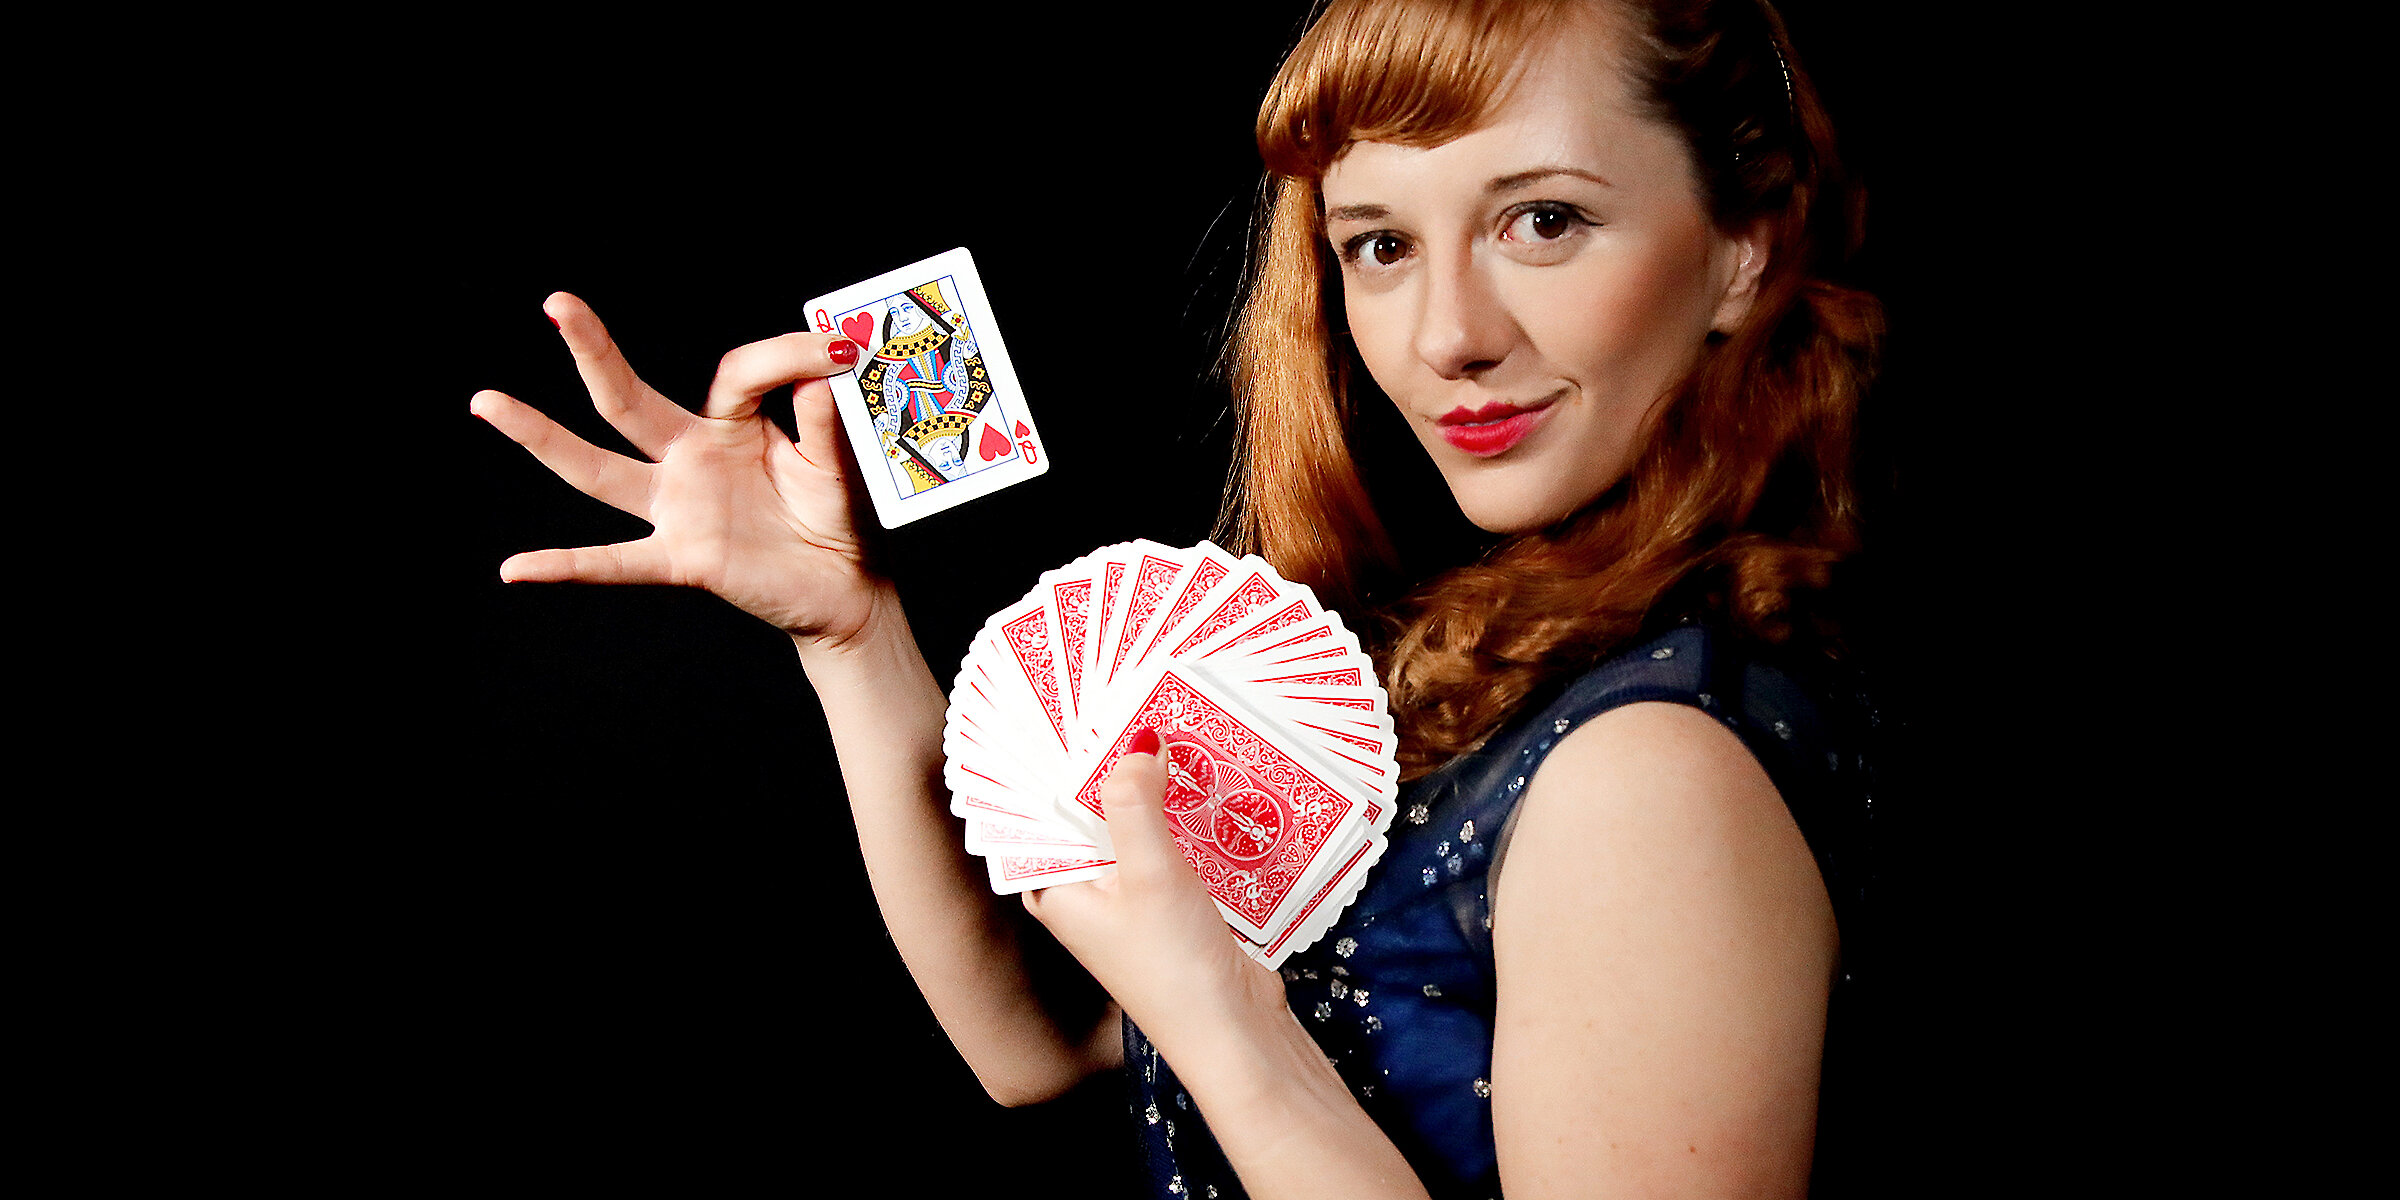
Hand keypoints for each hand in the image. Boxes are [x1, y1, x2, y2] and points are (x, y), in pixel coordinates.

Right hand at [474, 293, 883, 645]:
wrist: (846, 588)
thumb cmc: (835, 515)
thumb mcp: (838, 461)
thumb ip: (826, 420)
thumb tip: (825, 369)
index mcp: (729, 423)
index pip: (738, 371)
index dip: (788, 354)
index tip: (841, 348)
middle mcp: (688, 457)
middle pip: (627, 398)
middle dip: (592, 349)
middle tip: (557, 302)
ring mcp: (677, 508)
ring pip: (598, 470)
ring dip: (542, 437)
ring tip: (488, 402)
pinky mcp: (682, 558)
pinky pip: (616, 563)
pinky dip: (567, 567)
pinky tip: (516, 570)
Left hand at [1022, 731, 1286, 1041]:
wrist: (1232, 1033)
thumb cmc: (1174, 965)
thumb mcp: (1149, 871)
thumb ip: (1134, 802)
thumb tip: (1136, 742)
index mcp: (1054, 888)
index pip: (1044, 808)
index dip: (1061, 758)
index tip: (1081, 705)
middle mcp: (1082, 891)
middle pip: (1091, 811)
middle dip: (1114, 765)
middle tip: (1137, 702)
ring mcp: (1126, 898)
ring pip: (1133, 824)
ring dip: (1154, 787)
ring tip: (1175, 727)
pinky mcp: (1167, 902)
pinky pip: (1167, 843)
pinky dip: (1182, 815)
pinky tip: (1204, 779)